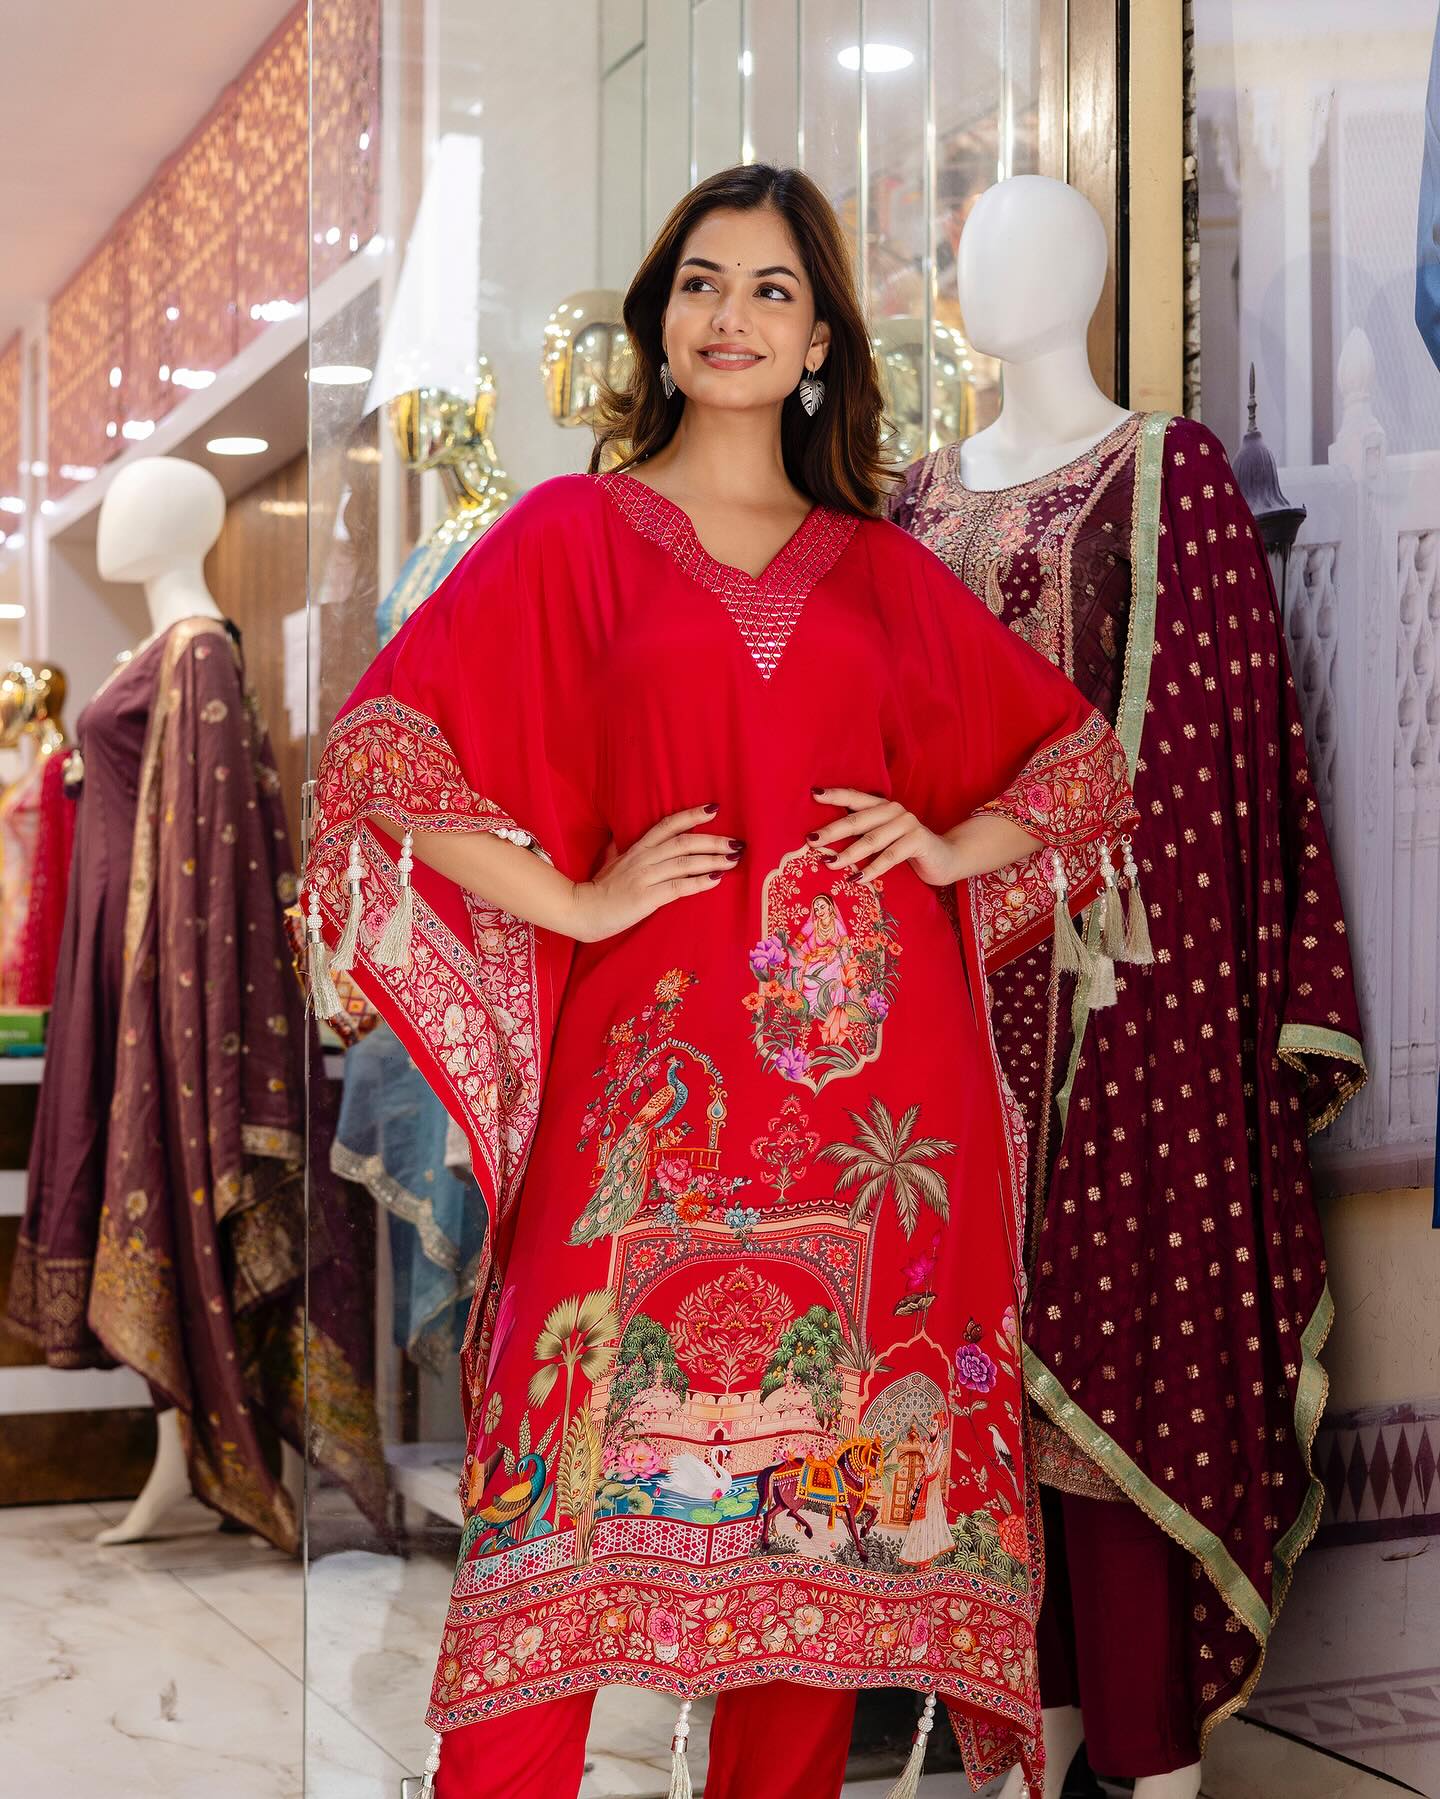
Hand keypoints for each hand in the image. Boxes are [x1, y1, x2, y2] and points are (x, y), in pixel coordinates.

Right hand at [571, 805, 741, 941]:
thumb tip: (620, 838)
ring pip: (685, 862)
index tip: (714, 809)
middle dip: (713, 840)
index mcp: (637, 849)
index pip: (668, 825)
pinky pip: (678, 887)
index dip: (691, 815)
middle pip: (684, 842)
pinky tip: (717, 880)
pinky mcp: (646, 897)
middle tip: (737, 842)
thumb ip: (618, 848)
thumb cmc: (597, 888)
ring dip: (713, 859)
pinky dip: (700, 882)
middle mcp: (643, 858)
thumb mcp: (608, 862)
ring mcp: (645, 877)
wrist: (580, 911)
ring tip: (734, 859)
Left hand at [808, 787, 961, 887]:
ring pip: (871, 840)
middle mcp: (893, 810)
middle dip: (832, 831)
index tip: (813, 794)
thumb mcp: (883, 839)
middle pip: (857, 820)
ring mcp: (907, 824)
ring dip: (848, 854)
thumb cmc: (907, 850)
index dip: (834, 795)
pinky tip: (858, 879)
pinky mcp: (918, 840)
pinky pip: (890, 856)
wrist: (945, 858)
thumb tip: (824, 844)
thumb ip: (863, 835)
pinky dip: (872, 869)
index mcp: (882, 806)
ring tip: (830, 864)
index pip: (854, 797)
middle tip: (811, 840)